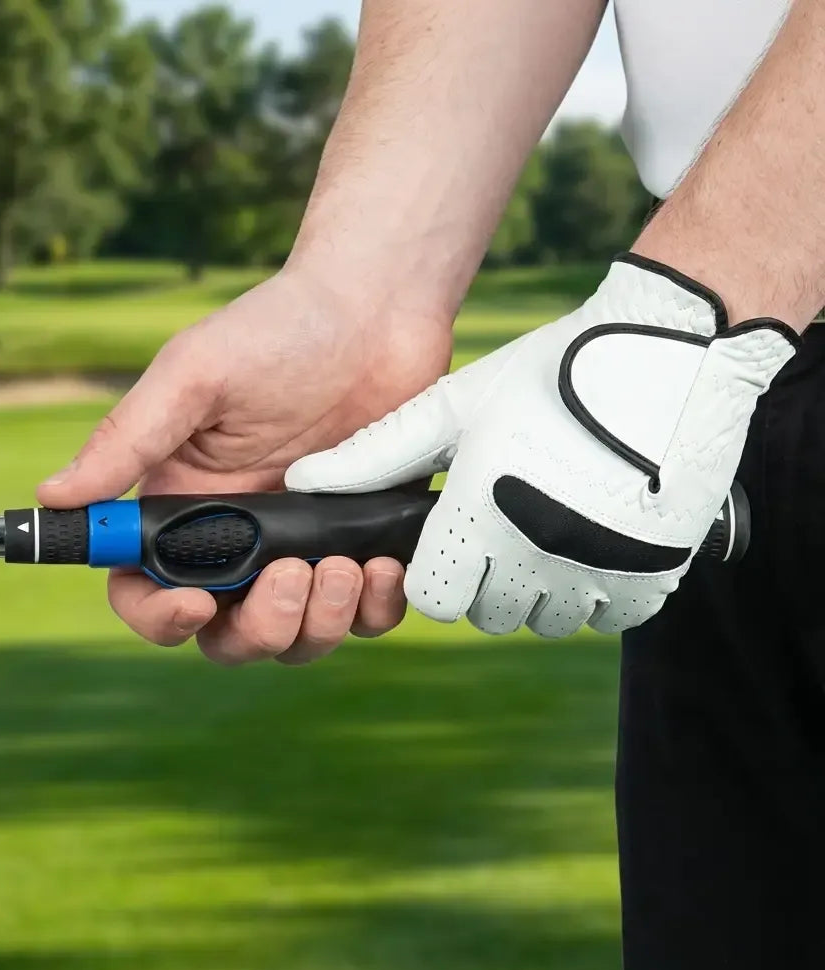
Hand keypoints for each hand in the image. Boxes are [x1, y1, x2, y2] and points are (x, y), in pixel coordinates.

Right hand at [38, 267, 451, 662]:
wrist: (379, 309)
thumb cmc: (280, 330)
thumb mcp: (195, 377)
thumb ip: (128, 440)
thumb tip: (50, 496)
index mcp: (184, 505)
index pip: (146, 590)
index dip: (159, 617)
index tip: (196, 603)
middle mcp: (239, 538)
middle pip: (227, 634)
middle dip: (259, 628)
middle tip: (293, 574)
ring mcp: (304, 545)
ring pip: (296, 639)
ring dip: (319, 623)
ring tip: (346, 564)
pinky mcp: (363, 542)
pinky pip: (365, 615)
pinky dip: (373, 610)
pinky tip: (381, 565)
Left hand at [287, 255, 798, 637]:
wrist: (668, 351)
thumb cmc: (550, 375)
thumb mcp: (454, 405)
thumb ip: (376, 454)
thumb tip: (301, 484)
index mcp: (476, 518)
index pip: (430, 598)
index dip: (432, 573)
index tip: (449, 541)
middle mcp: (534, 558)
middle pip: (487, 613)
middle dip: (483, 580)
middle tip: (500, 525)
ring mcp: (598, 571)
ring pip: (547, 618)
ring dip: (540, 587)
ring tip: (547, 524)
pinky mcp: (654, 574)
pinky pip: (610, 614)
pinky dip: (599, 588)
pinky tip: (594, 537)